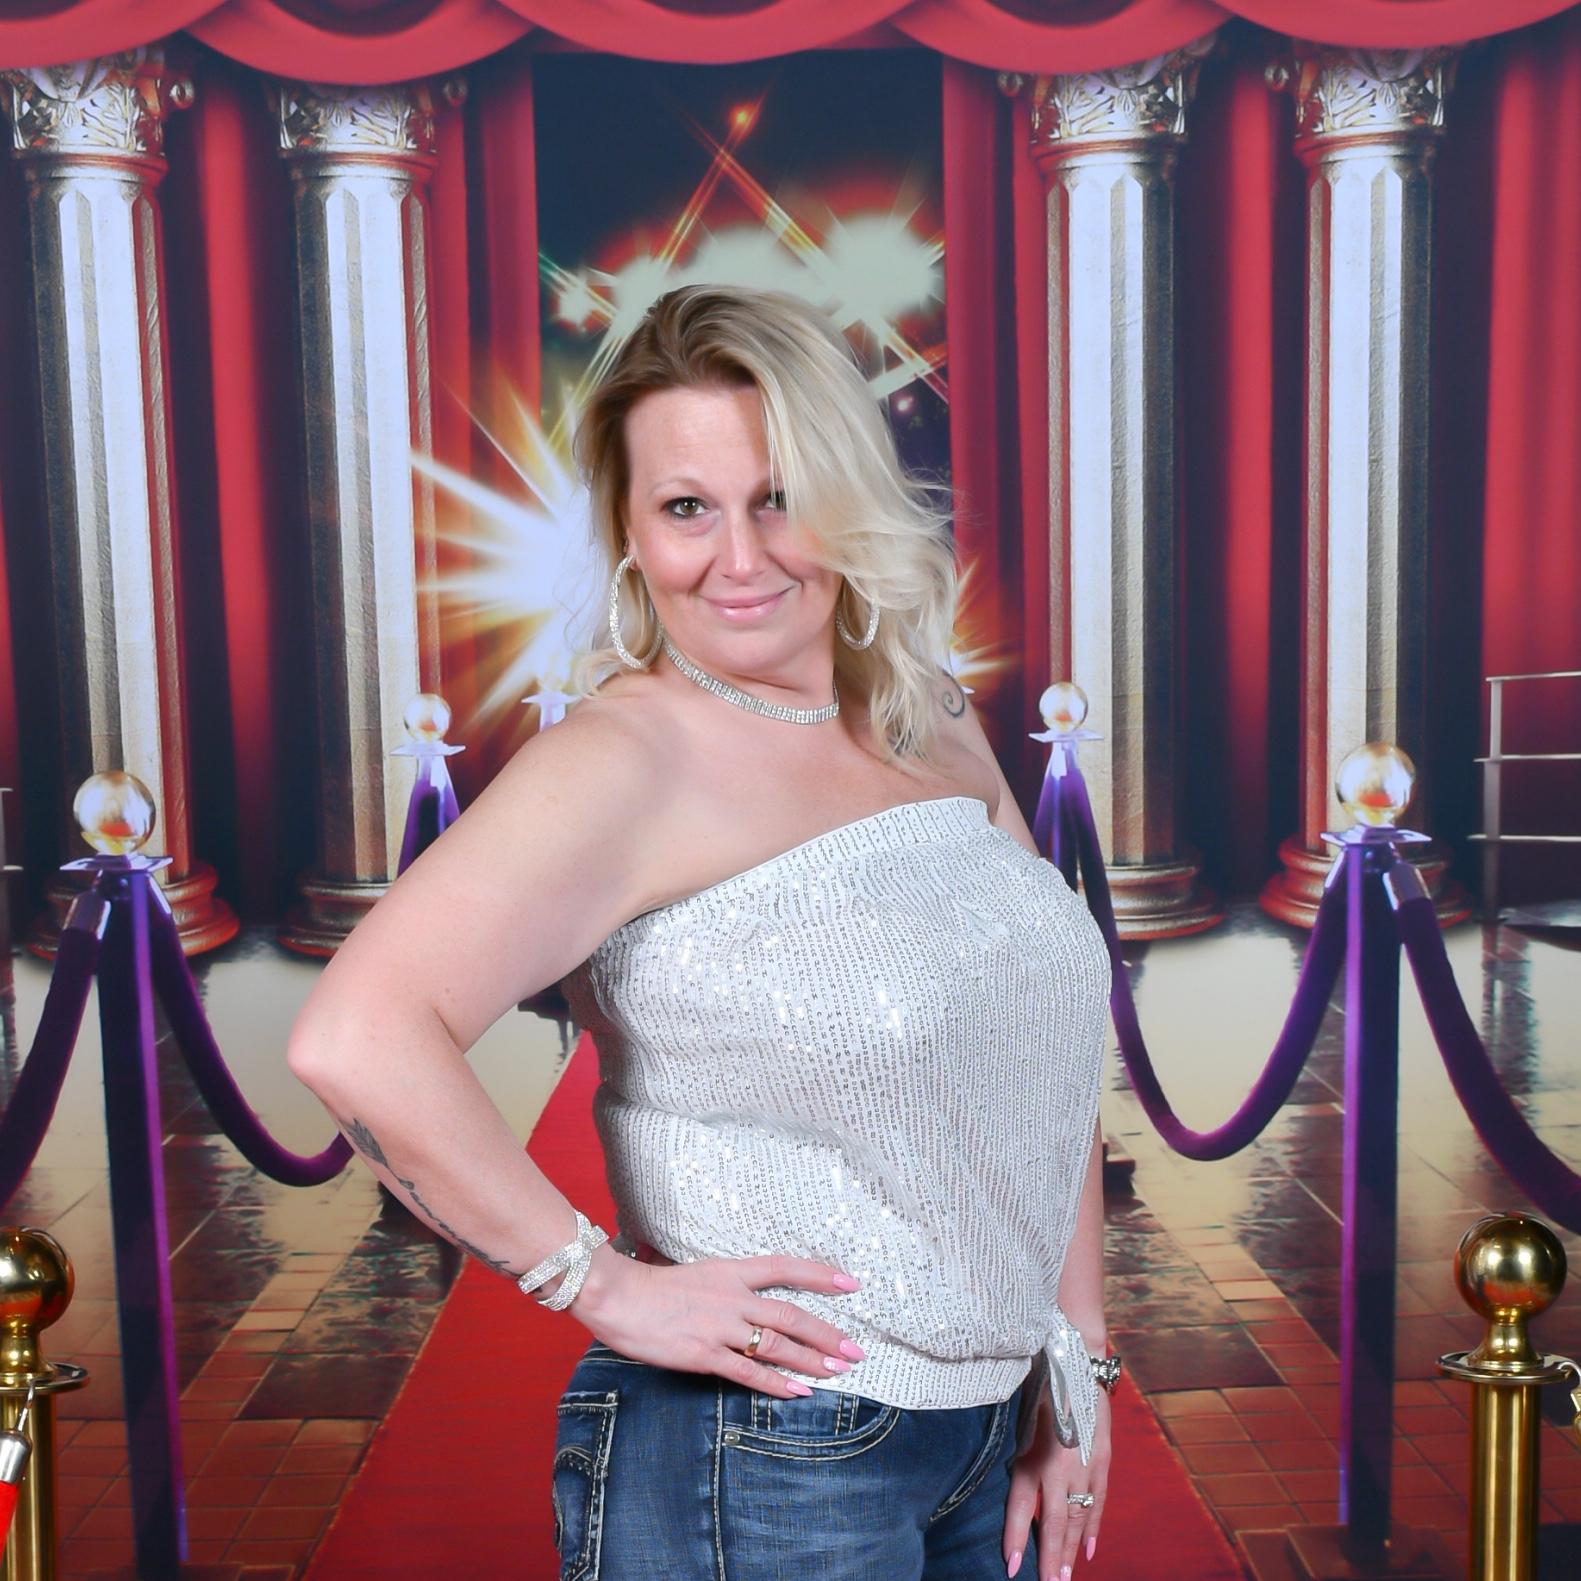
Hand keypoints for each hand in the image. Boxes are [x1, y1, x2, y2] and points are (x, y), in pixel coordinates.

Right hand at [567, 1242, 865, 1397]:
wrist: (618, 1296)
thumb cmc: (651, 1286)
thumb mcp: (697, 1274)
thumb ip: (724, 1286)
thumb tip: (747, 1298)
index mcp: (730, 1271)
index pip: (785, 1267)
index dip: (820, 1275)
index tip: (851, 1283)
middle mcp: (732, 1297)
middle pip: (791, 1314)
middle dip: (827, 1333)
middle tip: (855, 1349)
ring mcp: (720, 1327)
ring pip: (777, 1345)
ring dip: (811, 1360)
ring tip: (837, 1371)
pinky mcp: (704, 1354)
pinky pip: (748, 1372)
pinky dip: (777, 1384)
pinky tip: (798, 1392)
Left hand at [1003, 1378, 1110, 1578]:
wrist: (1078, 1362)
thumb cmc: (1041, 1387)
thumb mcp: (1022, 1419)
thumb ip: (1020, 1455)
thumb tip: (1015, 1489)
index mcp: (1035, 1455)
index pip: (1023, 1508)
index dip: (1016, 1539)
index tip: (1011, 1568)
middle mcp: (1061, 1468)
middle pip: (1054, 1523)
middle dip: (1050, 1558)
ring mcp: (1086, 1467)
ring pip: (1078, 1519)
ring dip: (1070, 1551)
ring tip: (1064, 1578)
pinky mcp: (1103, 1461)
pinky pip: (1098, 1502)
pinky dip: (1092, 1528)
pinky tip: (1087, 1550)